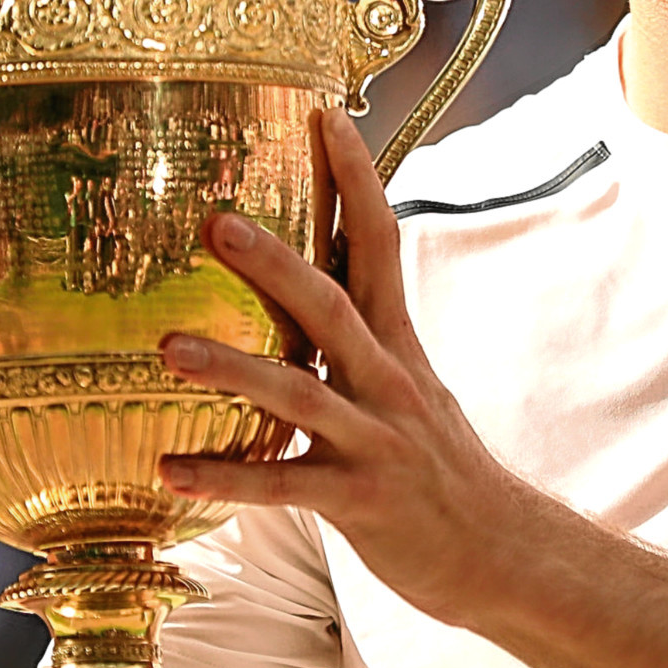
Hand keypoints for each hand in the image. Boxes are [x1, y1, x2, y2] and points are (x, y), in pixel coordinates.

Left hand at [157, 108, 538, 625]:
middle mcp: (390, 381)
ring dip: (232, 368)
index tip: (324, 114)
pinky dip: (226, 478)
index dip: (355, 178)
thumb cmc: (439, 467)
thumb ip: (361, 338)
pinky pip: (284, 488)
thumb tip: (309, 283)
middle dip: (276, 260)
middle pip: (332, 305)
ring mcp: (377, 440)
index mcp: (399, 344)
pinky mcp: (362, 502)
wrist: (501, 553)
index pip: (380, 242)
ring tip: (165, 348)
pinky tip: (168, 470)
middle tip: (215, 219)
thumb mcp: (409, 387)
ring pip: (300, 394)